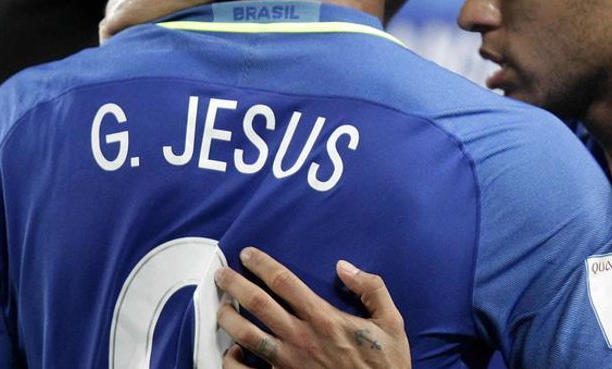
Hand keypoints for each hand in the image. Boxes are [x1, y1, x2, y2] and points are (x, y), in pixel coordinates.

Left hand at [215, 247, 409, 368]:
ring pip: (246, 336)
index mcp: (324, 319)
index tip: (247, 253)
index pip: (284, 283)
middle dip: (235, 284)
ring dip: (228, 318)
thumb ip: (371, 288)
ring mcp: (288, 363)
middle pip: (257, 304)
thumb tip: (343, 266)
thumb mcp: (391, 322)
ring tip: (221, 306)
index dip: (262, 264)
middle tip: (220, 273)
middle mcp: (301, 338)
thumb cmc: (385, 364)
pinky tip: (232, 351)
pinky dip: (233, 361)